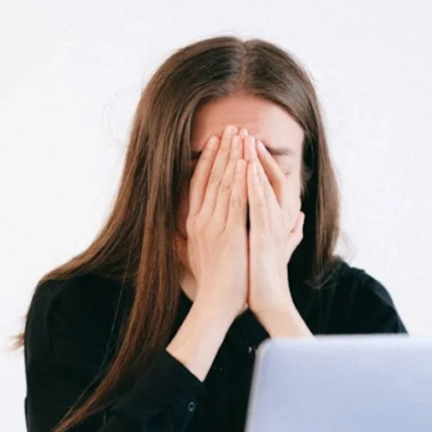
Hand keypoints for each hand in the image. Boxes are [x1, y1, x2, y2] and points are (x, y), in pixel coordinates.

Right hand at [183, 125, 248, 321]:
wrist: (215, 304)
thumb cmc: (213, 284)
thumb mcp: (198, 256)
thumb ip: (195, 239)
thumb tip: (185, 232)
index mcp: (195, 224)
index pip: (199, 184)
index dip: (208, 160)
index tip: (216, 141)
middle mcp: (200, 220)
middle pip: (211, 177)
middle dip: (222, 150)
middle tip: (231, 127)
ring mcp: (213, 225)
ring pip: (223, 183)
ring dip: (233, 157)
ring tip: (241, 135)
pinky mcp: (228, 233)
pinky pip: (235, 200)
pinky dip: (239, 180)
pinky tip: (245, 162)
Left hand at [244, 134, 304, 322]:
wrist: (269, 301)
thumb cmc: (268, 277)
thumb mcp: (278, 248)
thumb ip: (290, 232)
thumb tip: (301, 219)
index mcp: (277, 218)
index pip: (268, 182)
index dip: (258, 162)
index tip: (244, 144)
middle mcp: (278, 217)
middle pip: (266, 177)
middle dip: (254, 154)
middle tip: (242, 131)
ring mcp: (273, 225)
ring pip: (263, 185)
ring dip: (254, 161)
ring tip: (244, 139)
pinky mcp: (265, 234)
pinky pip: (258, 203)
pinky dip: (253, 184)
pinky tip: (245, 168)